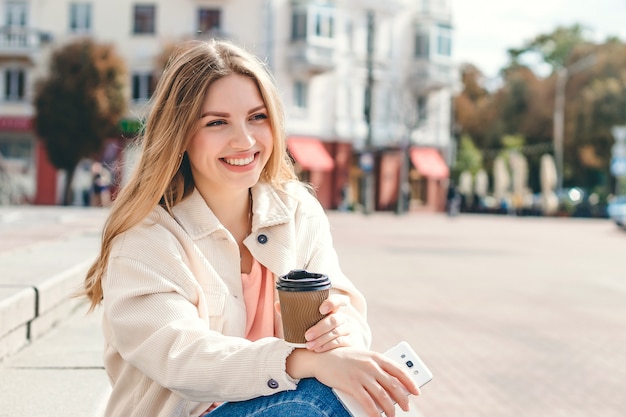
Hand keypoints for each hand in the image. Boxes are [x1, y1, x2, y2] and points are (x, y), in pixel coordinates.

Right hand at [288, 347, 419, 416]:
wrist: (322, 358)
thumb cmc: (344, 359)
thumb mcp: (363, 358)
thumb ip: (376, 368)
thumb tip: (390, 387)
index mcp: (376, 357)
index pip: (399, 369)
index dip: (410, 381)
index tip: (417, 391)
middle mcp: (371, 365)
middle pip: (393, 384)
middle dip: (403, 398)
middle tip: (407, 407)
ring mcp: (361, 375)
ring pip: (382, 395)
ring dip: (390, 408)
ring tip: (393, 415)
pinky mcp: (351, 385)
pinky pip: (367, 402)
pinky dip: (375, 412)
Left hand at [304, 294, 356, 351]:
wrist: (330, 345)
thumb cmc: (316, 329)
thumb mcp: (312, 320)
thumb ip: (299, 313)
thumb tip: (280, 306)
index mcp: (335, 308)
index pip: (339, 300)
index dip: (332, 303)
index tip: (321, 309)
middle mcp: (343, 318)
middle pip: (334, 319)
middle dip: (320, 328)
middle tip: (307, 335)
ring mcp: (348, 329)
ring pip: (336, 332)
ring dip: (321, 339)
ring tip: (309, 345)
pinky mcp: (350, 341)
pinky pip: (339, 342)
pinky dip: (327, 346)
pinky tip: (318, 349)